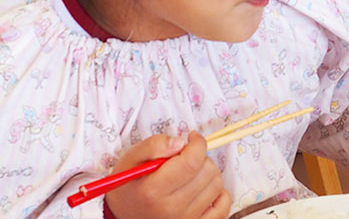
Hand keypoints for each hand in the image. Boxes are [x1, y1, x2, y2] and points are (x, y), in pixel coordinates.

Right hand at [104, 132, 231, 218]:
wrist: (124, 214)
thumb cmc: (129, 185)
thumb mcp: (130, 159)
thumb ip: (153, 146)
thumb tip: (180, 142)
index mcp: (153, 191)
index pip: (191, 162)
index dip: (198, 144)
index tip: (193, 137)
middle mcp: (171, 209)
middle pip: (207, 172)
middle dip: (201, 157)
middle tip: (186, 158)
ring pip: (217, 185)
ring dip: (208, 172)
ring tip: (192, 172)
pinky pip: (223, 206)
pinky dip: (219, 192)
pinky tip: (203, 187)